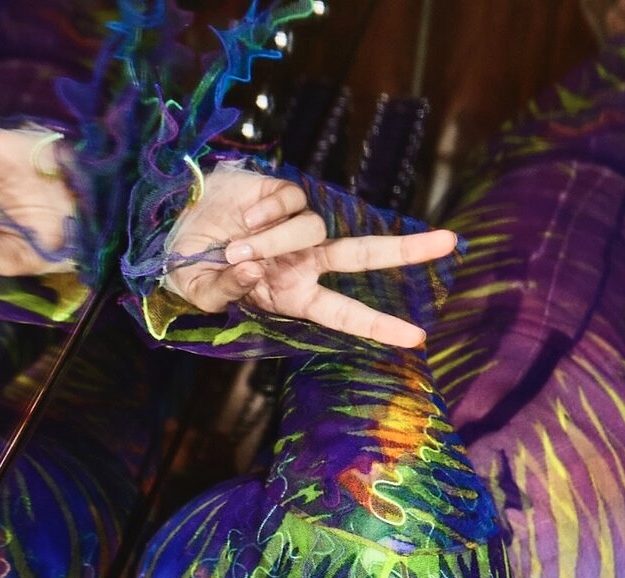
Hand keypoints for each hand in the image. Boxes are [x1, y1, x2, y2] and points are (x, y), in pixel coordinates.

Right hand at [162, 167, 456, 348]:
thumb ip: (228, 289)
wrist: (172, 230)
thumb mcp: (203, 294)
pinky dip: (265, 212)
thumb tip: (254, 272)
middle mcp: (306, 260)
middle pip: (364, 254)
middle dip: (408, 251)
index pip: (346, 313)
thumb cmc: (191, 272)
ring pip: (312, 226)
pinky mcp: (283, 192)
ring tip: (237, 248)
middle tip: (451, 242)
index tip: (419, 338)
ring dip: (273, 240)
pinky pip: (289, 198)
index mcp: (296, 296)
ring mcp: (297, 225)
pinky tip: (241, 219)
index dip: (381, 326)